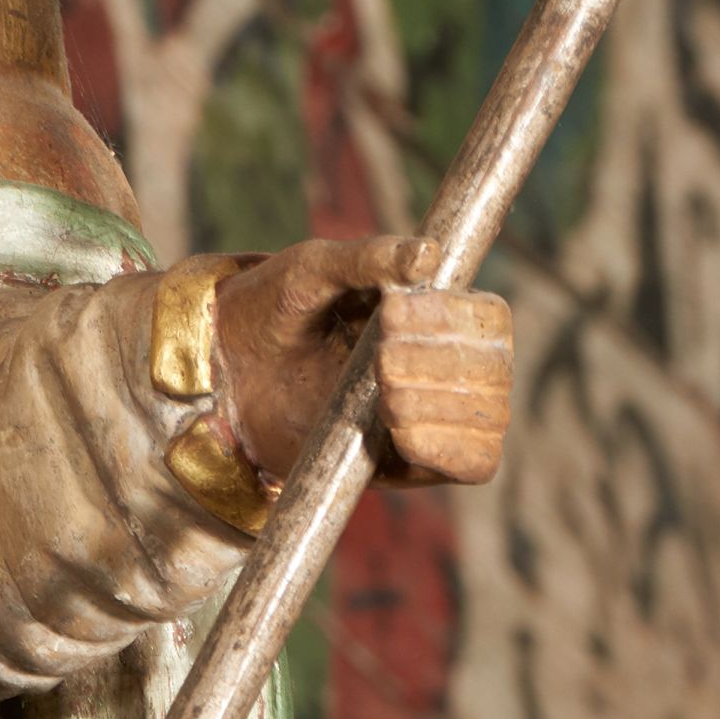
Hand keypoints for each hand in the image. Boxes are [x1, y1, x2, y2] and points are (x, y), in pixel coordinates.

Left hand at [210, 235, 513, 492]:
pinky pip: (474, 464)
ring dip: (436, 402)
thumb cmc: (273, 310)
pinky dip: (447, 447)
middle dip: (438, 364)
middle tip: (378, 357)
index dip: (456, 321)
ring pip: (488, 418)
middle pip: (493, 371)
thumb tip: (429, 253)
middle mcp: (446, 366)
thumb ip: (368, 257)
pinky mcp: (414, 463)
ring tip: (382, 392)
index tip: (395, 314)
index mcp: (436, 314)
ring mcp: (434, 416)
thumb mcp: (312, 270)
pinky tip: (400, 428)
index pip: (490, 322)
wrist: (226, 374)